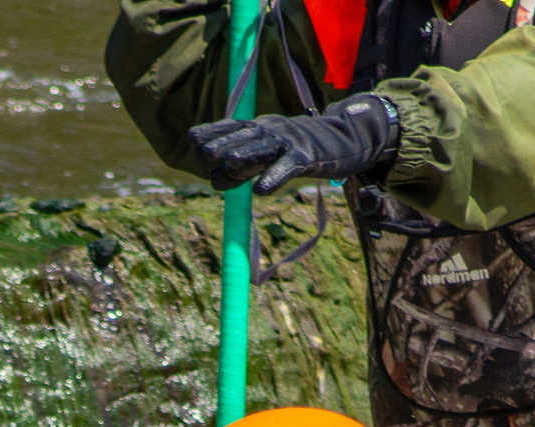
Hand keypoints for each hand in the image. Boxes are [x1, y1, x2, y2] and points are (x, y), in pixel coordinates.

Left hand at [189, 95, 398, 193]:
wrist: (343, 140)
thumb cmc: (297, 151)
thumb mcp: (266, 156)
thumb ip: (241, 168)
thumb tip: (215, 180)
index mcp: (259, 128)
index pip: (232, 127)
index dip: (212, 132)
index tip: (192, 139)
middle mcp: (271, 130)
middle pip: (244, 136)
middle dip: (224, 144)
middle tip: (204, 156)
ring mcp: (290, 141)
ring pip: (264, 148)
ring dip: (246, 155)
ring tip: (229, 164)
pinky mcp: (307, 157)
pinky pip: (288, 167)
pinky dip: (274, 178)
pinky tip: (260, 190)